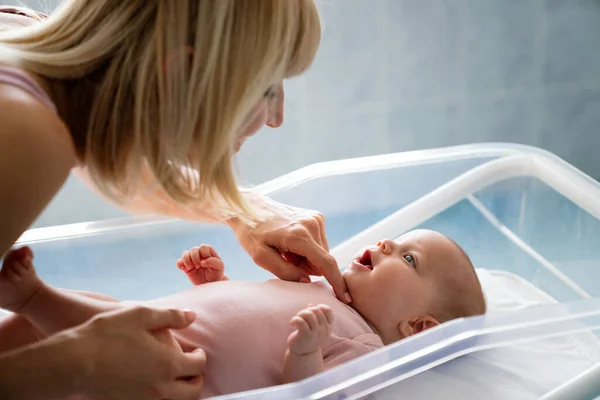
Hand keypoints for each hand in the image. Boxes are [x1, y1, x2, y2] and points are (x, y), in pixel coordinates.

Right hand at [73, 306, 204, 399]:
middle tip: (190, 367)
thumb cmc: (106, 333)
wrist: (71, 362)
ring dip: (181, 391)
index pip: (198, 365)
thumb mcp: (140, 314)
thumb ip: (171, 315)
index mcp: (168, 364)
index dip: (200, 356)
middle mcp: (161, 388)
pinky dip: (162, 398)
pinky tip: (153, 384)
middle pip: (193, 391)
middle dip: (196, 378)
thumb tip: (192, 316)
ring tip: (174, 378)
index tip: (195, 351)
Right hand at [176, 245, 226, 285]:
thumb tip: (202, 261)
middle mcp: (200, 254)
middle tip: (198, 266)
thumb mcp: (219, 267)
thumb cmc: (216, 274)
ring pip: (185, 253)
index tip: (205, 263)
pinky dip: (179, 264)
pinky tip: (183, 269)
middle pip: (194, 249)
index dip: (204, 254)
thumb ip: (214, 262)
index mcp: (209, 252)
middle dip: (195, 258)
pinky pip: (179, 261)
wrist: (210, 285)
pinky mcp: (186, 267)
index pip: (203, 247)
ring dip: (187, 260)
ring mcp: (192, 260)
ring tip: (190, 268)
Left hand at [228, 195, 349, 302]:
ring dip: (306, 258)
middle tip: (285, 259)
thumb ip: (284, 272)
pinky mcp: (316, 217)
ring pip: (322, 253)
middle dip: (306, 267)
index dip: (336, 282)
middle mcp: (312, 224)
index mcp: (299, 235)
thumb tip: (307, 281)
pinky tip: (291, 242)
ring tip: (286, 249)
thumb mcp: (260, 257)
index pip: (326, 263)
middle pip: (322, 261)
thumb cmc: (251, 232)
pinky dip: (307, 248)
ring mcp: (316, 218)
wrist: (249, 207)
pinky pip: (319, 243)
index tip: (345, 298)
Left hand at [287, 304, 333, 355]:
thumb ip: (314, 315)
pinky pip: (300, 321)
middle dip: (306, 310)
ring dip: (300, 314)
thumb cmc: (308, 336)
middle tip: (300, 316)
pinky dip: (294, 319)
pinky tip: (291, 323)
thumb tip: (311, 304)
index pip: (328, 311)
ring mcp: (315, 333)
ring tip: (297, 318)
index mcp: (328, 327)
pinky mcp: (305, 336)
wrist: (303, 353)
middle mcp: (324, 330)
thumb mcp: (315, 326)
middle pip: (316, 310)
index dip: (319, 307)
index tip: (311, 312)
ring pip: (309, 314)